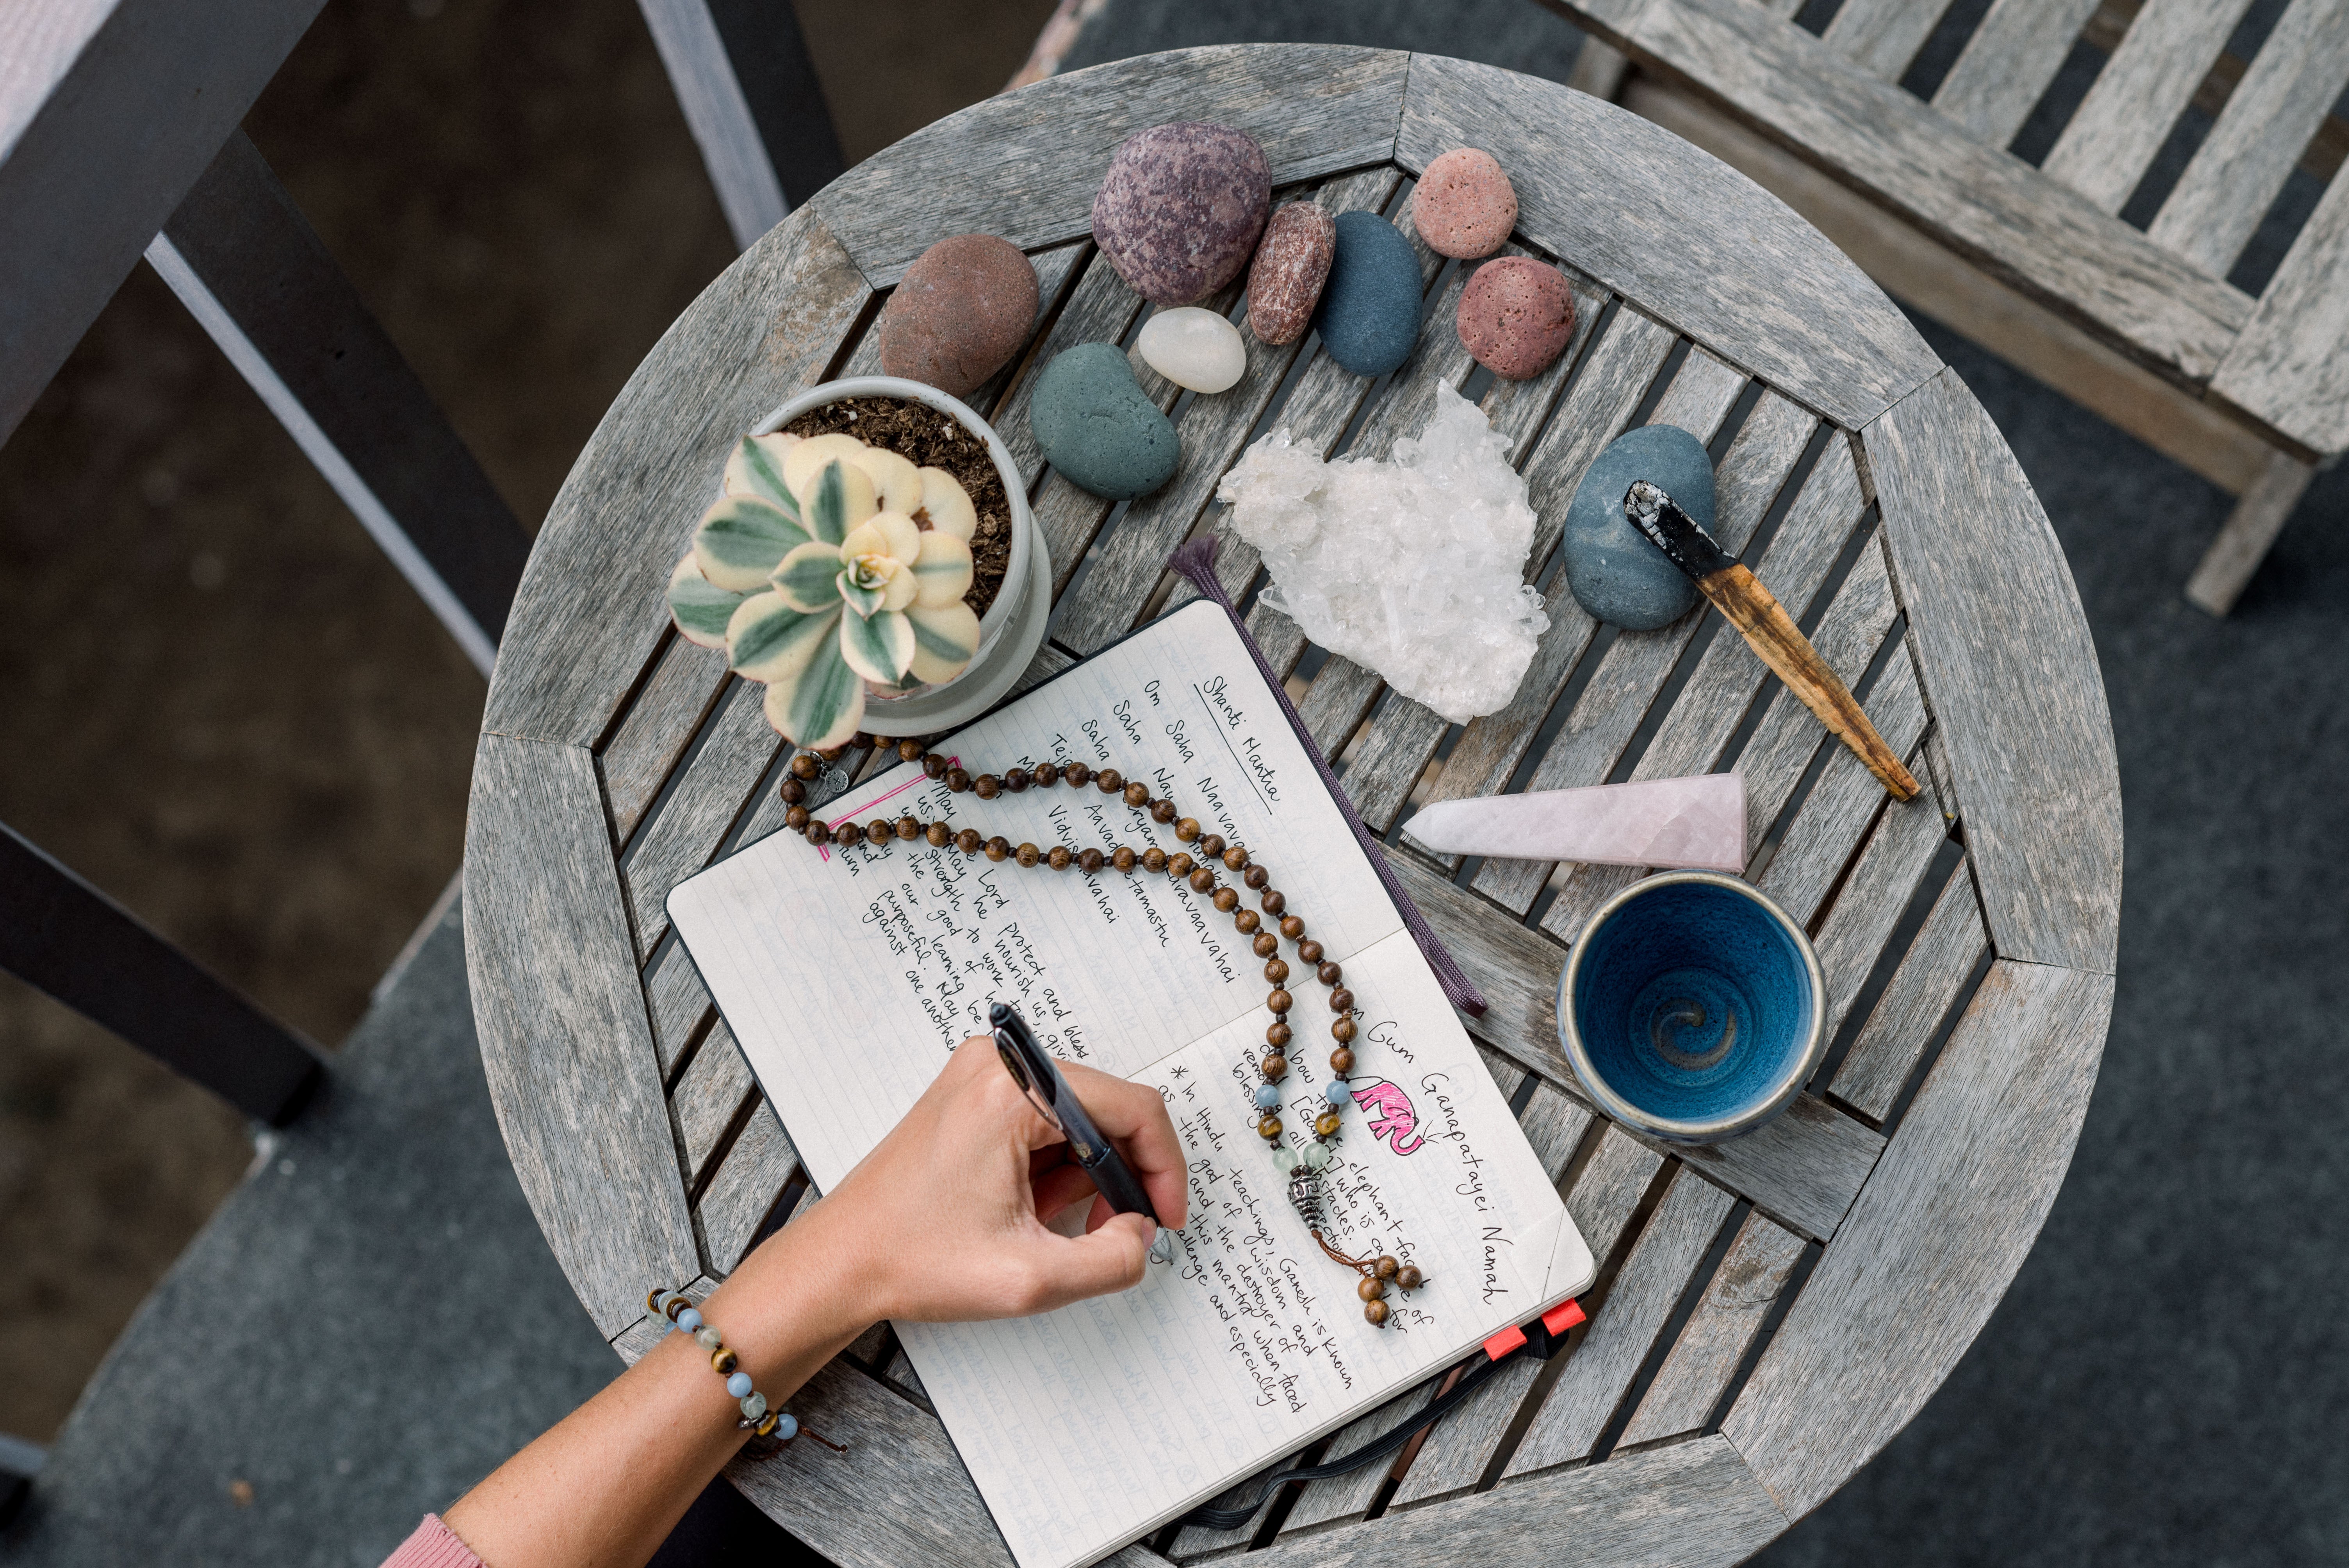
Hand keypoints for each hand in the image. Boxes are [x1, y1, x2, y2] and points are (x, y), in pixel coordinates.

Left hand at [779, 1035, 1188, 1326]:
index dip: (1162, 1166)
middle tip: (1104, 1233)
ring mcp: (980, 1075)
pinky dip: (1053, 1167)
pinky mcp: (971, 1094)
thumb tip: (1142, 1232)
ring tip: (1044, 1224)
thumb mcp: (1029, 1279)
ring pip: (1077, 1118)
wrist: (840, 1262)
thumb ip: (1111, 1260)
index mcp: (1010, 1090)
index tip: (1165, 1219)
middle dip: (1116, 1177)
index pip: (1130, 1106)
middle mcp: (996, 1064)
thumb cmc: (912, 1260)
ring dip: (1081, 1176)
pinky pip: (1045, 1121)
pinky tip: (1026, 1207)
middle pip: (1105, 1108)